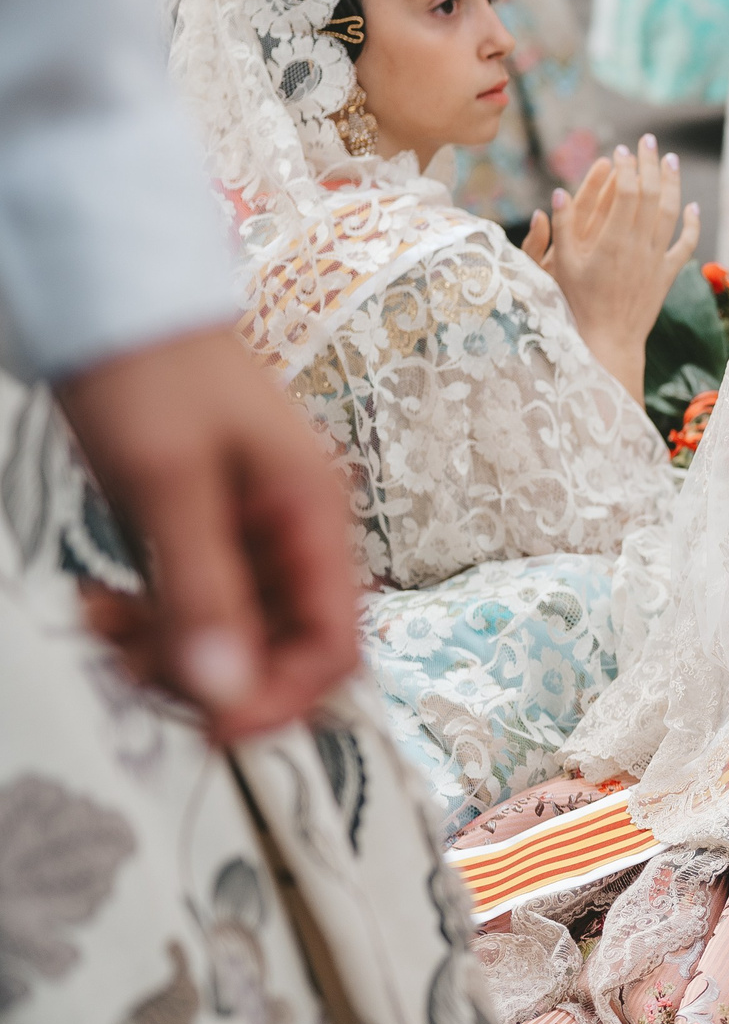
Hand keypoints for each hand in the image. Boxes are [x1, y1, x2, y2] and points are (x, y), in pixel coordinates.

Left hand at [54, 326, 360, 741]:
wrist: (110, 296)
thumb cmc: (149, 369)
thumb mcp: (167, 484)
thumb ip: (202, 591)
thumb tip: (227, 693)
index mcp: (313, 516)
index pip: (333, 646)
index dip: (281, 699)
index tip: (211, 728)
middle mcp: (295, 533)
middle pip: (282, 649)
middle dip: (211, 673)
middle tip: (130, 665)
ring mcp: (250, 533)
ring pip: (232, 633)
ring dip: (168, 650)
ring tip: (100, 624)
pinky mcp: (206, 530)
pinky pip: (194, 604)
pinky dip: (149, 619)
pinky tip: (102, 603)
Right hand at [525, 134, 700, 402]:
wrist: (609, 340)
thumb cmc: (578, 302)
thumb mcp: (563, 264)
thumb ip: (563, 227)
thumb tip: (558, 191)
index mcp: (613, 239)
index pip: (627, 192)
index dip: (627, 168)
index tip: (622, 150)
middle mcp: (639, 246)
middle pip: (651, 195)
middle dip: (650, 164)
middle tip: (648, 141)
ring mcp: (656, 260)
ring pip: (671, 214)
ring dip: (672, 185)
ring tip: (670, 161)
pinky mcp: (666, 275)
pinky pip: (684, 245)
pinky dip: (692, 225)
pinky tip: (693, 207)